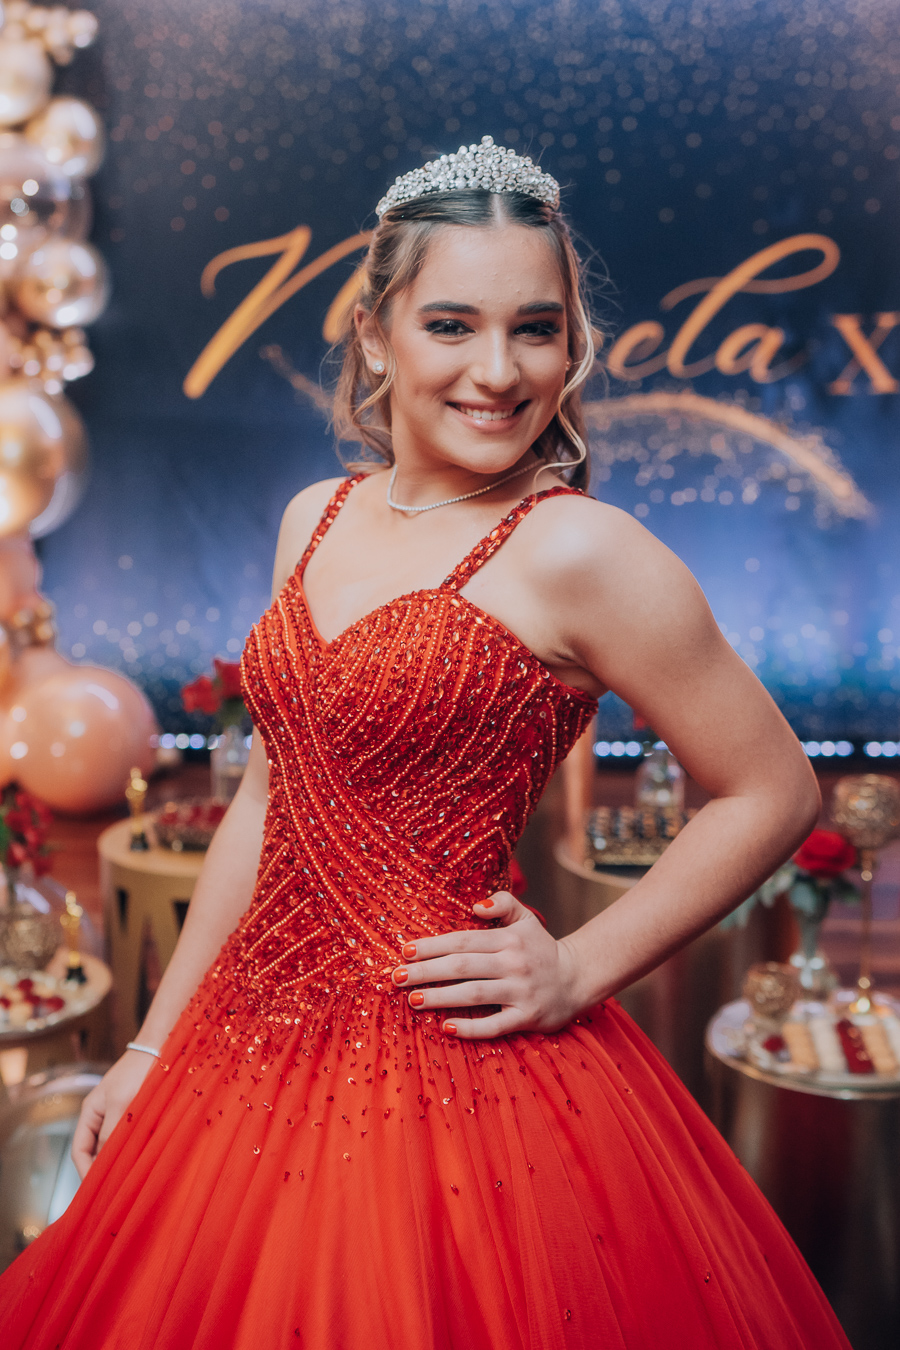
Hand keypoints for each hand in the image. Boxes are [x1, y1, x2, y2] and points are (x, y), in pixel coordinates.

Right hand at [72, 1049, 156, 1178]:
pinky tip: (142, 1159)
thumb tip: (103, 1164)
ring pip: (113, 1146)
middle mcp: (101, 1116)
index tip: (97, 1190)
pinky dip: (132, 1150)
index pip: (79, 1150)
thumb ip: (110, 1134)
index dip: (85, 1171)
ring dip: (119, 1160)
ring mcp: (118, 1115)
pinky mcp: (135, 1114)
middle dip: (102, 1170)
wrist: (161, 1048)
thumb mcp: (121, 1104)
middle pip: (94, 1151)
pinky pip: (128, 1138)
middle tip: (115, 1189)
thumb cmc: (138, 1071)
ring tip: (129, 1178)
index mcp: (90, 1112)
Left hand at [391, 890, 582, 1038]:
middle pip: (463, 967)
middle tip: (397, 977)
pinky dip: (470, 1028)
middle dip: (427, 972)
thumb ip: (503, 903)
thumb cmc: (540, 948)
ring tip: (414, 1000)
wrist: (577, 978)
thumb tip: (476, 906)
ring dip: (441, 997)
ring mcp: (521, 992)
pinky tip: (447, 1027)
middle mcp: (514, 964)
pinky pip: (495, 1025)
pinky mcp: (527, 1018)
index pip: (463, 941)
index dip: (433, 946)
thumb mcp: (526, 918)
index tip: (406, 951)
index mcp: (509, 939)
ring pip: (474, 994)